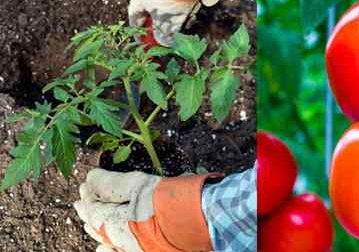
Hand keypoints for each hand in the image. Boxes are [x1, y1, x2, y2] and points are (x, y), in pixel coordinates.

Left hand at [74, 168, 216, 251]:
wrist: (212, 217)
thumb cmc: (178, 200)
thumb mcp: (142, 184)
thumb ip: (113, 184)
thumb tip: (90, 179)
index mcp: (121, 225)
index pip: (96, 210)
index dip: (89, 195)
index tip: (86, 182)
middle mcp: (127, 243)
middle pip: (101, 227)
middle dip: (90, 212)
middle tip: (81, 201)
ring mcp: (141, 249)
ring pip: (111, 240)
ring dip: (98, 228)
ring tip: (89, 222)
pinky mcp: (155, 249)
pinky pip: (124, 250)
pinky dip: (112, 246)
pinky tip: (105, 247)